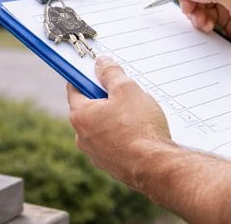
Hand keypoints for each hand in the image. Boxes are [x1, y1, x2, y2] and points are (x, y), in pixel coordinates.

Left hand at [67, 57, 173, 189]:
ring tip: (137, 114)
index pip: (74, 88)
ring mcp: (96, 154)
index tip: (98, 70)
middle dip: (106, 98)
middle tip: (125, 92)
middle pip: (90, 108)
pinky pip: (114, 143)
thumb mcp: (126, 89)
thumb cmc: (139, 127)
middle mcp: (83, 137)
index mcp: (81, 116)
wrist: (156, 166)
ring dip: (116, 118)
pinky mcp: (112, 165)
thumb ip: (111, 73)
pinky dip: (123, 136)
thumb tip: (101, 63)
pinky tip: (141, 132)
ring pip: (103, 127)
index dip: (86, 76)